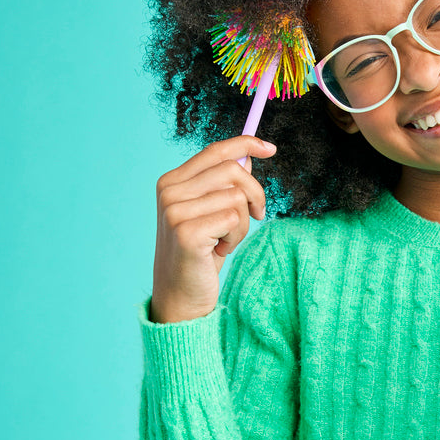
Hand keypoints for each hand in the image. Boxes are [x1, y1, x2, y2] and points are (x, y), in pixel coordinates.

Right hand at [150, 135, 275, 322]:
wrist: (180, 295)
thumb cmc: (198, 254)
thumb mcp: (211, 214)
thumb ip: (223, 184)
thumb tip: (247, 157)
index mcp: (172, 181)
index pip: (215, 151)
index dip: (245, 144)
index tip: (270, 149)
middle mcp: (169, 191)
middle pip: (232, 171)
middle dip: (255, 194)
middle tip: (257, 216)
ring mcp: (175, 211)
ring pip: (236, 197)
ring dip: (242, 223)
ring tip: (225, 241)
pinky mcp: (186, 232)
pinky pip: (234, 219)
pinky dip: (236, 237)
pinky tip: (219, 251)